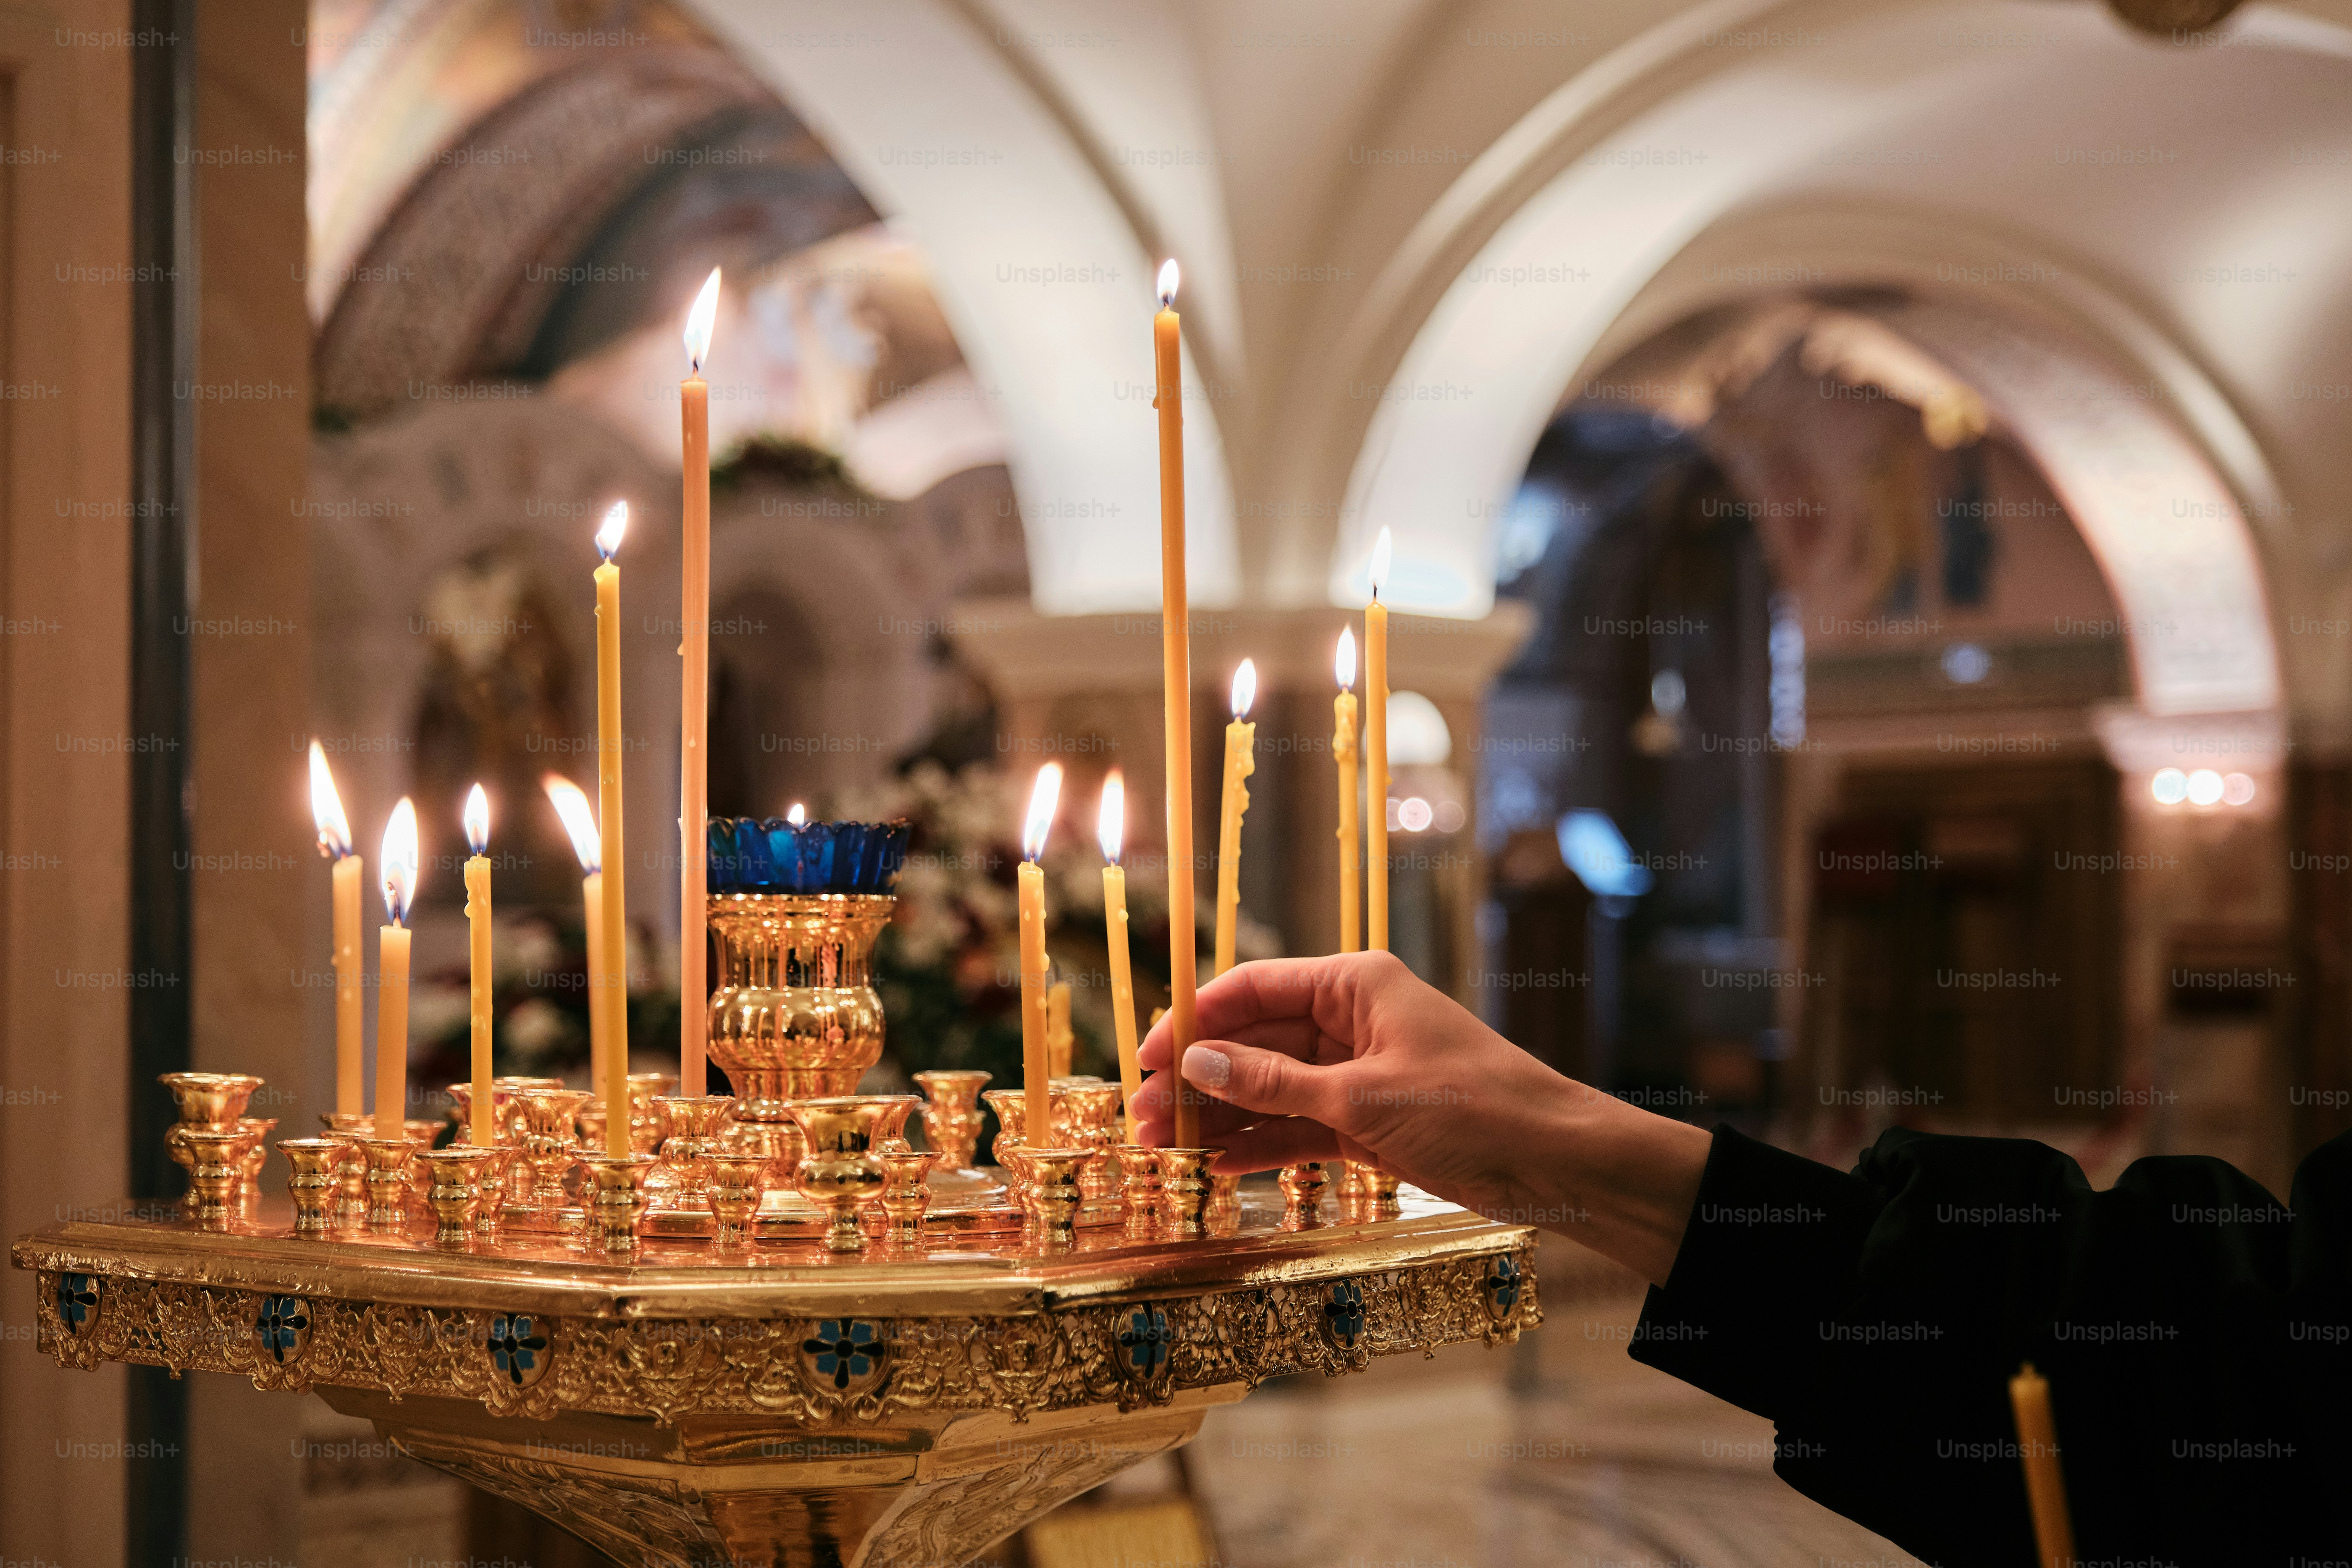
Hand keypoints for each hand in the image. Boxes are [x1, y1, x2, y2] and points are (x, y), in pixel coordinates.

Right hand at [1131, 951, 1711, 1285]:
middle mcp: (1351, 1021)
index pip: (1251, 989)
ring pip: (1271, 1089)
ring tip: (1164, 1151)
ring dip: (1221, 1118)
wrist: (1556, 1161)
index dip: (1193, 1022)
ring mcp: (1359, 1072)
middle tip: (1142, 1120)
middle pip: (1254, 1041)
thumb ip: (1274, 1084)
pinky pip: (1300, 1126)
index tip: (1148, 1061)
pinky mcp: (1370, 1121)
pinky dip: (1261, 1145)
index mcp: (1354, 985)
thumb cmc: (1474, 1108)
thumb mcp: (1363, 1096)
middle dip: (1198, 1079)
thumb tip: (1197, 1064)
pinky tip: (1218, 1167)